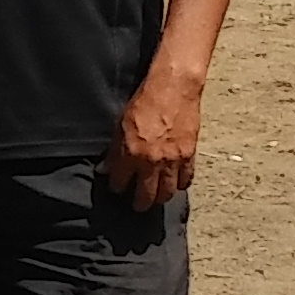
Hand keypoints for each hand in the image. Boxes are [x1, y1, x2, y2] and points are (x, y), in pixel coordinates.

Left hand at [102, 71, 202, 208]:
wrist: (173, 89)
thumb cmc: (144, 102)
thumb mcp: (119, 124)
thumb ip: (113, 151)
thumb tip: (105, 169)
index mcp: (130, 154)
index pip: (119, 183)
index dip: (116, 187)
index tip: (117, 187)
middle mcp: (151, 162)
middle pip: (145, 197)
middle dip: (139, 204)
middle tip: (137, 205)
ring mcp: (172, 161)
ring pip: (166, 194)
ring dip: (160, 198)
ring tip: (156, 197)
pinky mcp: (189, 156)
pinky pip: (185, 180)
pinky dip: (180, 185)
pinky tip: (175, 184)